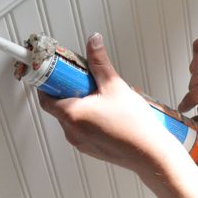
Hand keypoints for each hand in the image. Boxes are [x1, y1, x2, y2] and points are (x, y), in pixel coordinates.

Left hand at [38, 33, 178, 173]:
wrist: (151, 154)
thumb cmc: (134, 125)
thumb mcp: (115, 85)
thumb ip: (100, 62)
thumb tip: (93, 42)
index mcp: (72, 115)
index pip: (46, 97)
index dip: (49, 83)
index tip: (57, 72)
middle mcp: (72, 132)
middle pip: (59, 106)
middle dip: (70, 90)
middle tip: (85, 79)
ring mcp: (81, 143)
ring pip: (72, 117)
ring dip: (81, 104)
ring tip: (102, 96)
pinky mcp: (91, 149)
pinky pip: (82, 129)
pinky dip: (89, 117)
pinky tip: (108, 111)